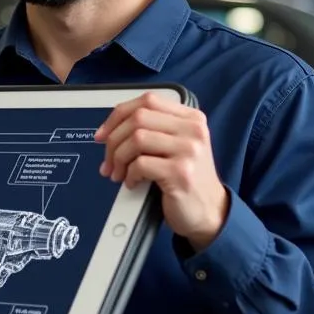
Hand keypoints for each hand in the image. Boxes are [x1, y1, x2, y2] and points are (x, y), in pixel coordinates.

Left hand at [95, 92, 229, 250]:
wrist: (210, 212)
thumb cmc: (185, 178)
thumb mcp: (175, 146)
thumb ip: (152, 129)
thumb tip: (109, 129)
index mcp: (191, 118)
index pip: (147, 101)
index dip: (117, 116)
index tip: (103, 134)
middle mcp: (193, 130)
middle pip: (138, 118)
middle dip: (113, 140)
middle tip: (108, 161)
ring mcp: (189, 150)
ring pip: (136, 139)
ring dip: (118, 158)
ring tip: (118, 173)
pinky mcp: (181, 172)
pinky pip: (140, 164)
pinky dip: (129, 174)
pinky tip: (132, 182)